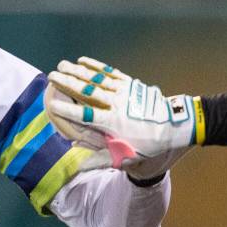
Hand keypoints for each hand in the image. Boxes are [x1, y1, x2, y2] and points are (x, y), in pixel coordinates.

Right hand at [46, 57, 202, 178]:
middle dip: (68, 83)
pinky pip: (109, 72)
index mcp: (112, 123)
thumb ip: (100, 160)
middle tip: (52, 76)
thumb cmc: (148, 143)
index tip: (52, 105)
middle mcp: (115, 104)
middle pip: (87, 91)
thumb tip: (78, 165)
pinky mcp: (130, 83)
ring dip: (78, 71)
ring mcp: (123, 91)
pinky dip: (96, 66)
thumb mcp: (126, 157)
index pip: (85, 115)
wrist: (174, 125)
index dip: (68, 110)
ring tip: (62, 65)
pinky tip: (83, 61)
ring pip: (96, 79)